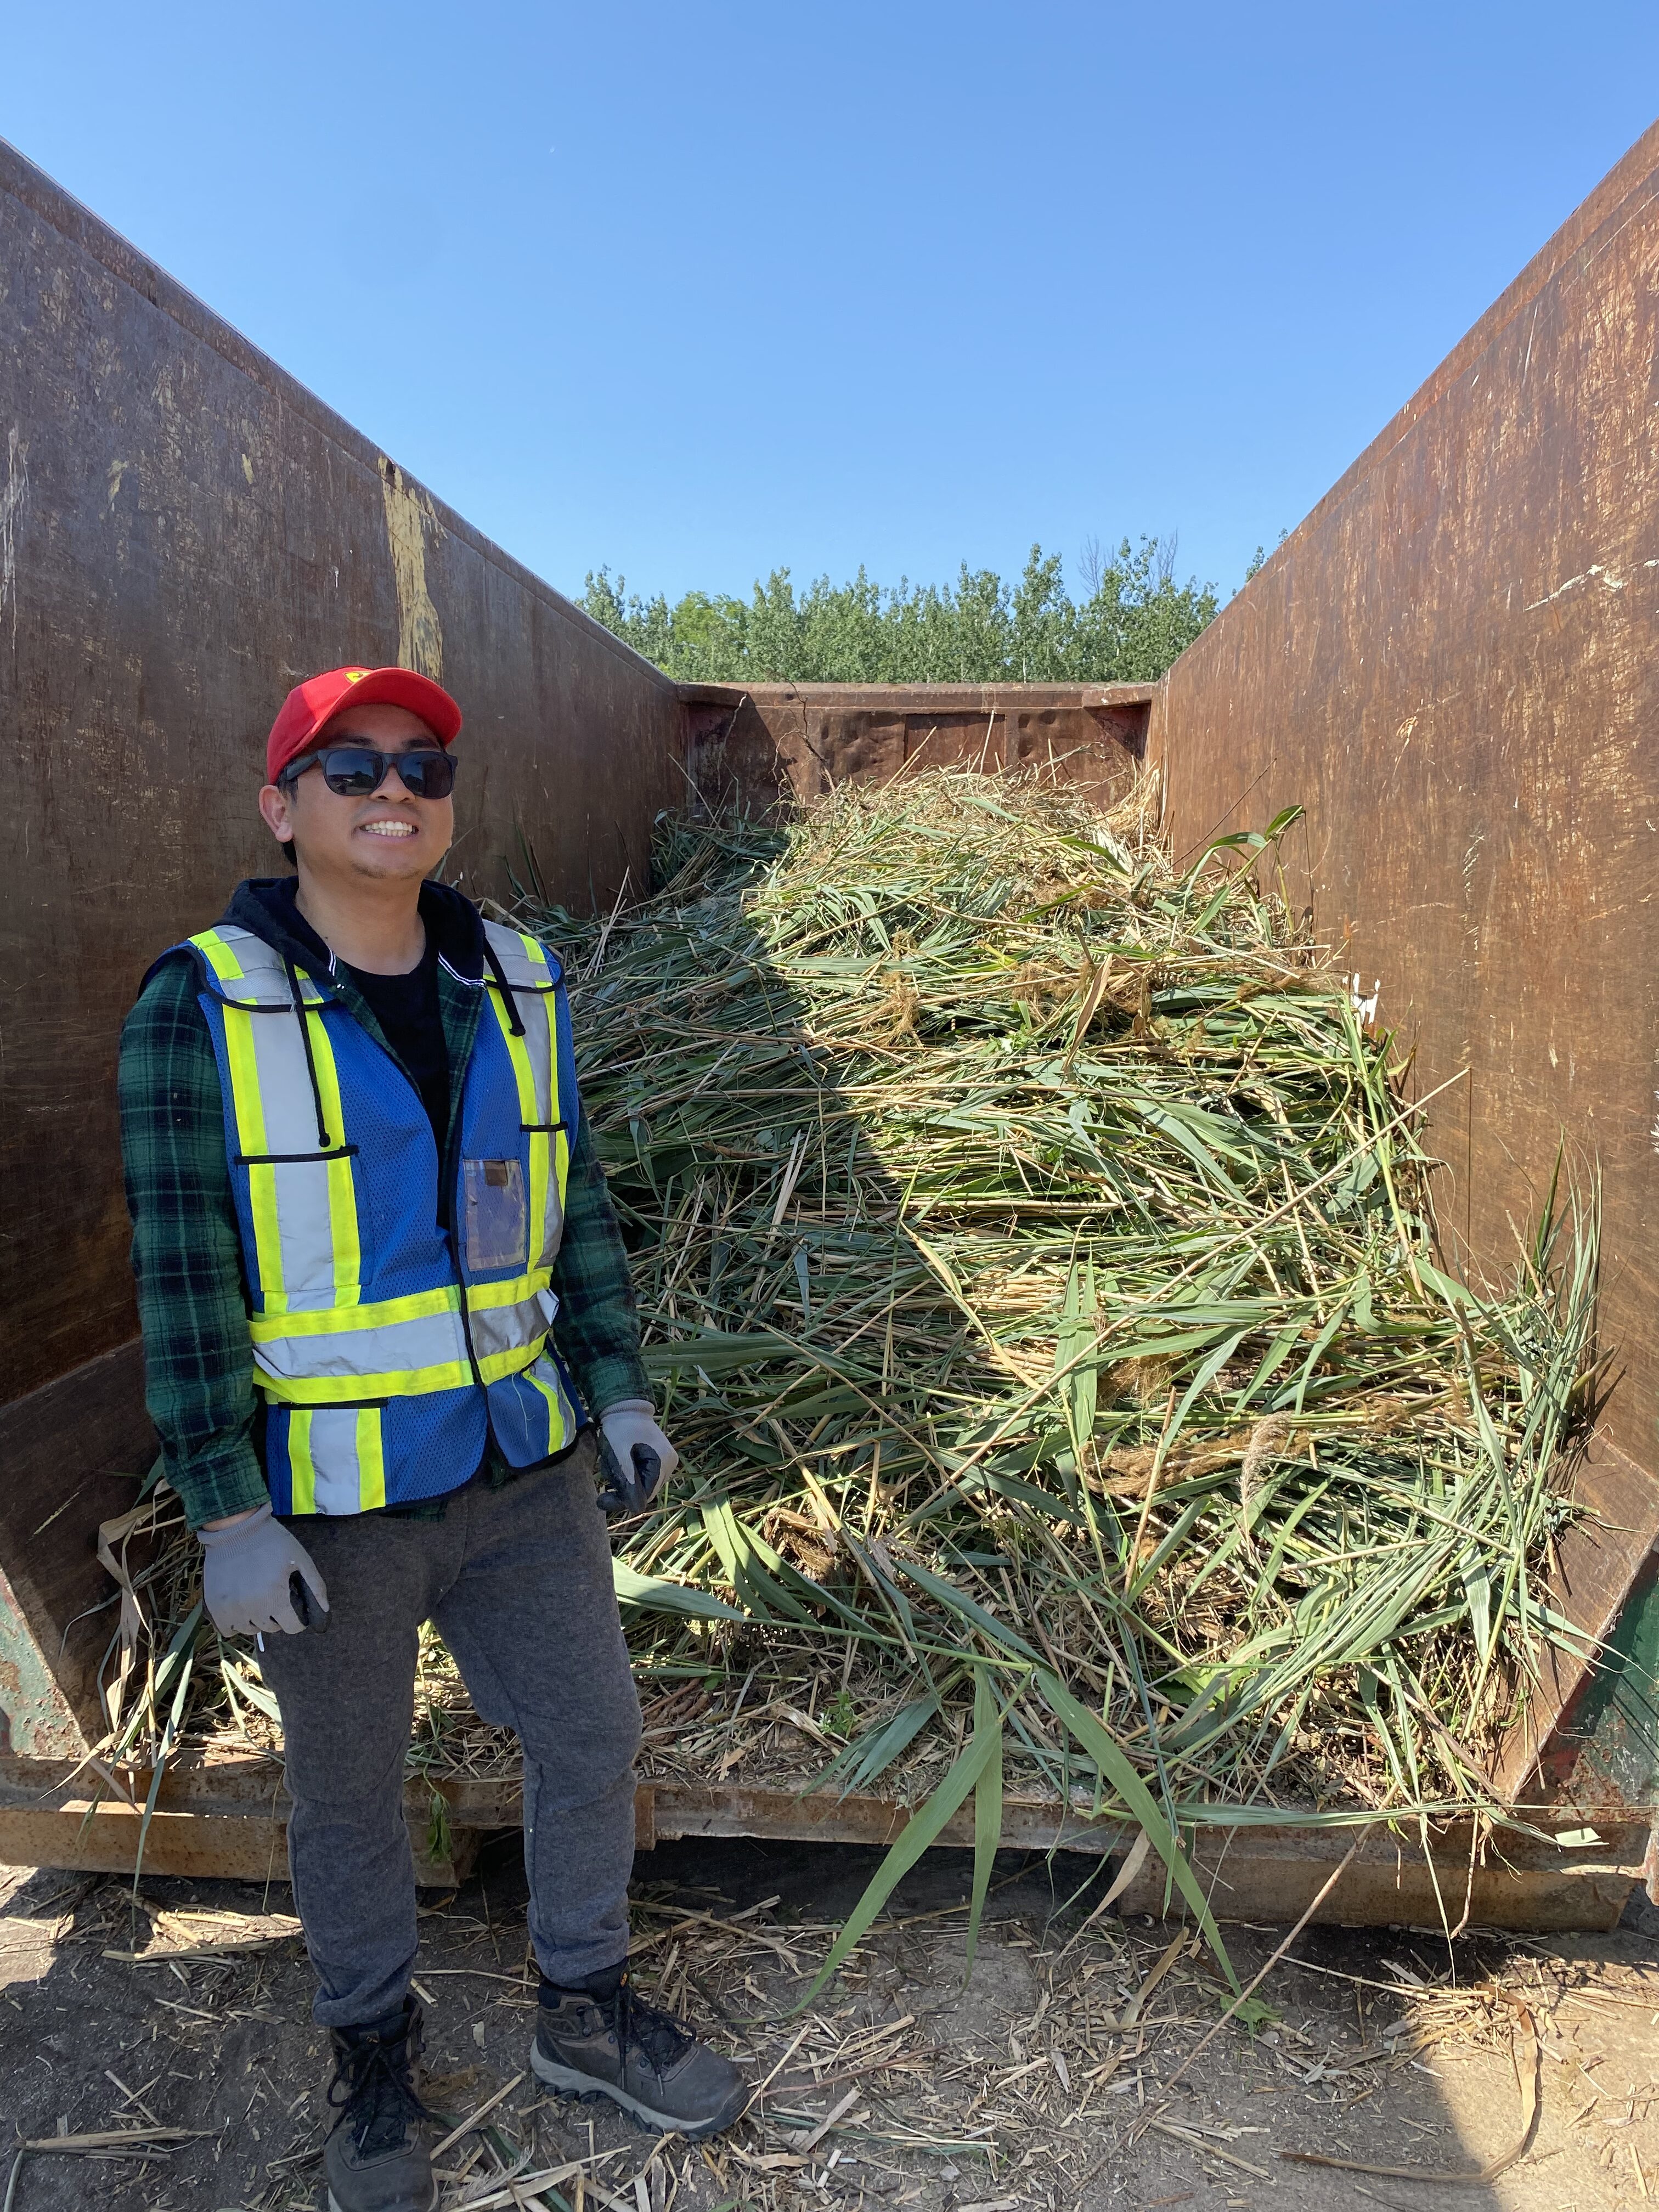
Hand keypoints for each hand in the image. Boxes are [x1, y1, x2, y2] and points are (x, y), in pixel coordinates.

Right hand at [197, 1502, 329, 1636]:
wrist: (236, 1528)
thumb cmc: (272, 1542)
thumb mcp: (300, 1559)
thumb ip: (315, 1586)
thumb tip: (325, 1610)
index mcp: (276, 1598)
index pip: (293, 1627)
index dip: (297, 1619)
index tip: (294, 1608)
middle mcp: (253, 1609)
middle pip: (271, 1628)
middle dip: (277, 1615)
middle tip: (274, 1595)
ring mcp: (232, 1609)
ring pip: (250, 1629)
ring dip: (256, 1619)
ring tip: (256, 1597)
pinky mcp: (215, 1606)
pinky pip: (228, 1629)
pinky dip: (235, 1622)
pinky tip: (240, 1606)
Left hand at [596, 1401, 677, 1517]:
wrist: (624, 1406)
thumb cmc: (620, 1427)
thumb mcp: (619, 1453)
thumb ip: (627, 1480)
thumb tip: (635, 1508)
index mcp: (663, 1462)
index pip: (644, 1496)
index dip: (622, 1500)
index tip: (601, 1498)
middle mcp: (669, 1465)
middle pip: (643, 1491)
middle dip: (622, 1488)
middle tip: (605, 1475)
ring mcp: (665, 1462)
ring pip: (642, 1485)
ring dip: (623, 1480)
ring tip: (611, 1463)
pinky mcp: (658, 1459)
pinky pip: (642, 1476)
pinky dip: (628, 1474)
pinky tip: (618, 1461)